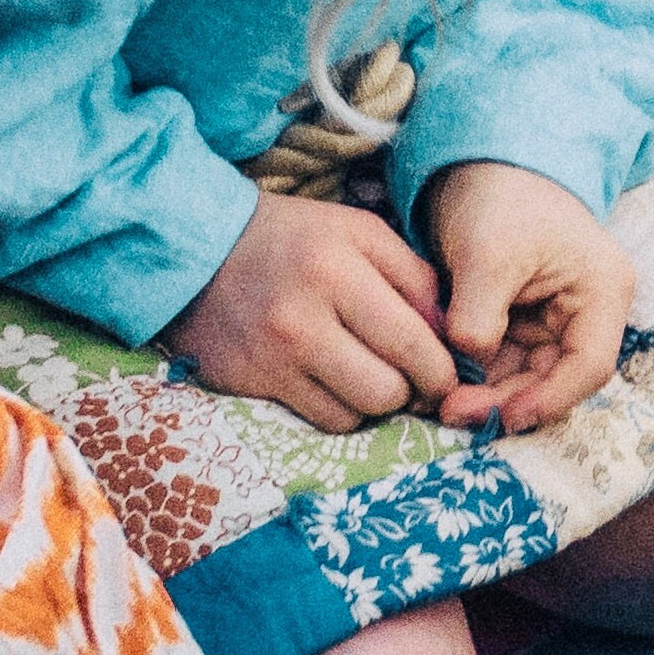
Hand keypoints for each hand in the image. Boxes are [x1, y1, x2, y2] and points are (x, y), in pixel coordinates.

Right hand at [173, 194, 465, 434]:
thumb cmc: (295, 240)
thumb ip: (414, 279)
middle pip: (389, 389)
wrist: (200, 253)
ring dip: (376, 402)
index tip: (447, 370)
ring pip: (358, 414)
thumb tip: (452, 338)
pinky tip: (336, 383)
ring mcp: (274, 357)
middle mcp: (304, 318)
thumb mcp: (360, 234)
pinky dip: (341, 409)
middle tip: (414, 379)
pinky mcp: (251, 384)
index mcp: (339, 268)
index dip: (442, 368)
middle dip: (413, 390)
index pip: (413, 341)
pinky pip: (322, 421)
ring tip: (373, 376)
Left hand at [420, 162, 632, 434]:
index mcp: (602, 292)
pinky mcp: (520, 322)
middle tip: (450, 412)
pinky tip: (443, 384)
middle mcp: (585, 313)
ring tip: (440, 402)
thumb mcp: (487, 253)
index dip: (549, 399)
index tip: (502, 416)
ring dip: (486, 394)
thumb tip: (466, 365)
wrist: (476, 162)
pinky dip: (476, 377)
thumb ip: (479, 316)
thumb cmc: (498, 196)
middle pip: (554, 378)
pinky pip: (503, 363)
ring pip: (525, 378)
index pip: (589, 365)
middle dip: (505, 401)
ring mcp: (552, 320)